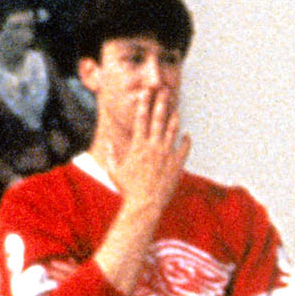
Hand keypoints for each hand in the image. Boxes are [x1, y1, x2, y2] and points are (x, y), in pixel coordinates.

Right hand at [111, 88, 188, 218]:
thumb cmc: (128, 189)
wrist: (145, 205)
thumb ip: (110, 153)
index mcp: (138, 145)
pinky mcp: (176, 164)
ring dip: (174, 118)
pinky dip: (186, 141)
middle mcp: (153, 146)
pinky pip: (184, 148)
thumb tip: (107, 141)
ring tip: (176, 109)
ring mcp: (166, 154)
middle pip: (158, 119)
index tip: (146, 92)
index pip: (140, 118)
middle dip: (161, 102)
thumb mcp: (114, 170)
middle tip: (164, 90)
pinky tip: (187, 135)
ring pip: (172, 131)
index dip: (144, 103)